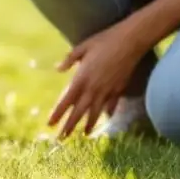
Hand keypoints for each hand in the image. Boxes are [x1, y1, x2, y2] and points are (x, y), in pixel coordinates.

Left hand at [47, 19, 148, 138]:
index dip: (57, 114)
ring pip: (96, 112)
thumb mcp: (82, 47)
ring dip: (88, 124)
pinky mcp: (119, 89)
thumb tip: (58, 69)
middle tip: (61, 138)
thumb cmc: (104, 41)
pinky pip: (111, 105)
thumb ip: (69, 59)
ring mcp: (107, 90)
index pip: (66, 101)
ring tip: (83, 134)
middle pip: (79, 111)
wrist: (129, 41)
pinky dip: (107, 112)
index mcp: (81, 78)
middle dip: (69, 126)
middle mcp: (93, 88)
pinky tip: (105, 118)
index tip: (49, 124)